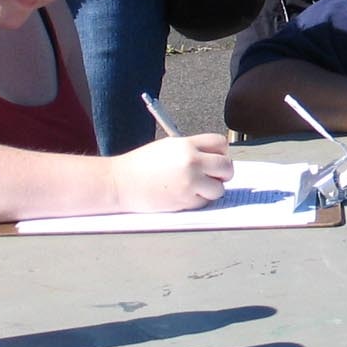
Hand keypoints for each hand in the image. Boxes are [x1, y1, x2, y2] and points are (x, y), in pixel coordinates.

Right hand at [114, 133, 232, 210]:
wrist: (119, 183)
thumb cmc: (141, 165)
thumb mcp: (168, 148)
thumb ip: (192, 150)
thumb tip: (214, 158)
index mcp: (186, 144)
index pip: (220, 143)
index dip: (221, 152)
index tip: (216, 159)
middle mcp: (191, 161)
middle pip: (226, 166)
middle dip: (223, 173)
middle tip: (215, 177)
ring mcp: (190, 182)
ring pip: (219, 188)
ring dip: (211, 190)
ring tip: (195, 188)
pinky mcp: (185, 200)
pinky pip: (204, 202)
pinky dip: (198, 201)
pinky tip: (183, 195)